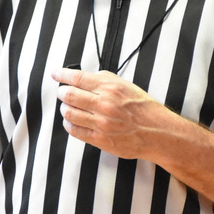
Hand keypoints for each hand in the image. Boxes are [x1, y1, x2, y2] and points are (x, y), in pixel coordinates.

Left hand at [52, 67, 168, 159]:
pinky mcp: (100, 139)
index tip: (55, 74)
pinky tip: (71, 121)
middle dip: (62, 92)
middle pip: (70, 95)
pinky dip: (69, 124)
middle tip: (62, 92)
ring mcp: (101, 123)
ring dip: (64, 108)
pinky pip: (75, 131)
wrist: (157, 133)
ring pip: (69, 113)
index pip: (78, 78)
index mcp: (111, 88)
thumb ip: (106, 80)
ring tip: (67, 107)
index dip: (62, 75)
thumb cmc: (144, 109)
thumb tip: (86, 77)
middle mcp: (104, 104)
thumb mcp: (127, 86)